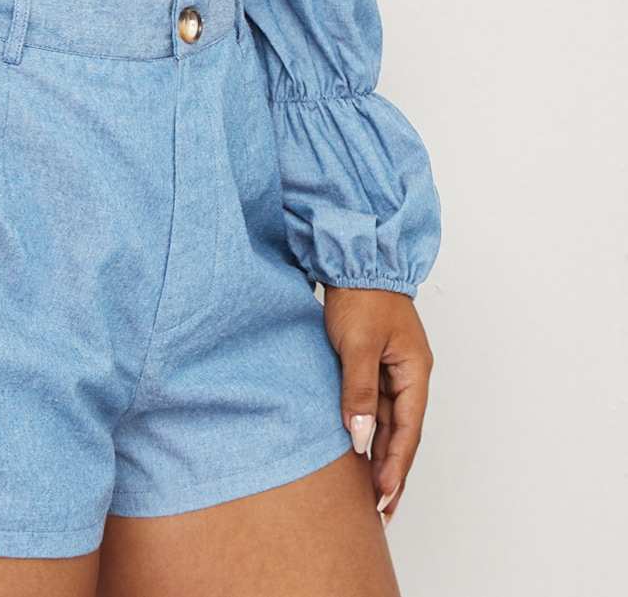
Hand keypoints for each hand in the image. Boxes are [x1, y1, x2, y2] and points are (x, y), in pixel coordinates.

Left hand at [321, 286, 433, 525]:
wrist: (352, 258)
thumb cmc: (360, 295)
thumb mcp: (358, 344)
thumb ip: (359, 391)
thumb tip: (359, 439)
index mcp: (415, 371)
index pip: (408, 430)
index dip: (396, 466)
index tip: (384, 497)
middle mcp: (408, 375)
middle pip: (403, 433)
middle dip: (393, 471)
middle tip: (381, 510)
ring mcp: (392, 369)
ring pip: (389, 422)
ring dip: (380, 455)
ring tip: (370, 492)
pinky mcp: (374, 363)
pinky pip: (375, 406)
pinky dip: (368, 430)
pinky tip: (358, 450)